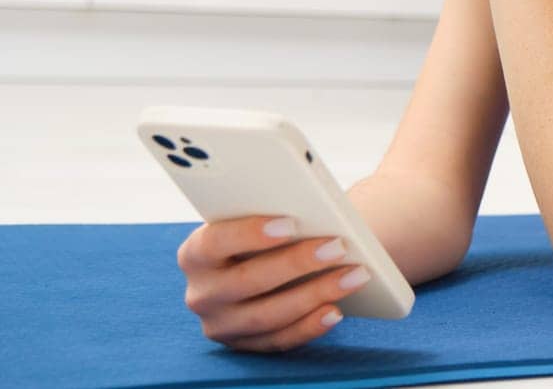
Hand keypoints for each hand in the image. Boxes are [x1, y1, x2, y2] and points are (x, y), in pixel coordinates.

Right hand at [176, 214, 370, 352]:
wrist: (264, 261)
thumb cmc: (266, 231)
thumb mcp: (258, 218)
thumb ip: (272, 215)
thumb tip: (310, 210)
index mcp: (195, 254)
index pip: (213, 243)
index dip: (249, 234)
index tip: (291, 223)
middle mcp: (201, 293)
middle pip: (245, 281)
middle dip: (296, 263)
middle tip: (338, 246)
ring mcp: (221, 324)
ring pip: (265, 315)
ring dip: (314, 294)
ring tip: (354, 275)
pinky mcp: (245, 345)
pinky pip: (278, 340)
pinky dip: (309, 326)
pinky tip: (336, 310)